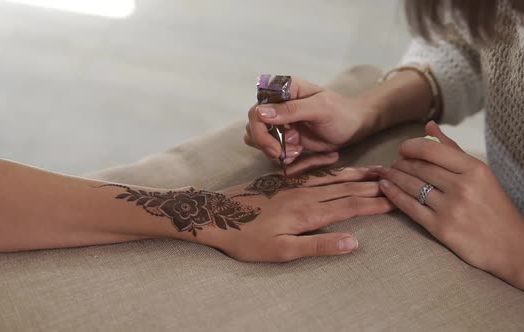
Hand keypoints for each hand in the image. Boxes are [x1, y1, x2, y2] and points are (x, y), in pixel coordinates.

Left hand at [183, 166, 392, 261]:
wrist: (214, 215)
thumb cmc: (246, 239)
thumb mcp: (281, 251)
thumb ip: (317, 246)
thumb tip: (353, 243)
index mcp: (307, 212)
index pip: (349, 207)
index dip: (374, 204)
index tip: (396, 200)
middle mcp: (304, 194)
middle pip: (345, 189)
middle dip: (372, 187)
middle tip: (397, 179)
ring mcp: (293, 185)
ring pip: (332, 177)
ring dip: (356, 174)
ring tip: (376, 170)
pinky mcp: (282, 180)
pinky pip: (311, 169)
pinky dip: (328, 164)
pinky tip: (337, 158)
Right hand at [244, 77, 374, 163]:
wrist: (353, 128)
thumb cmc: (341, 113)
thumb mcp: (320, 109)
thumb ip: (291, 110)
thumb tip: (260, 113)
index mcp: (284, 90)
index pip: (257, 107)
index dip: (259, 128)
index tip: (274, 146)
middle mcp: (276, 104)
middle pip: (253, 125)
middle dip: (265, 143)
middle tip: (281, 154)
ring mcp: (278, 122)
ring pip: (257, 139)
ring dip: (273, 150)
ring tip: (296, 151)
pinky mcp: (283, 137)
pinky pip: (270, 149)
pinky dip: (281, 155)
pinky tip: (298, 153)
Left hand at [378, 121, 523, 288]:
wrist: (511, 248)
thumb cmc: (495, 207)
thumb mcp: (481, 174)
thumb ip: (453, 150)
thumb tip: (429, 127)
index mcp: (475, 170)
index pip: (431, 150)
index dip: (410, 147)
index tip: (402, 149)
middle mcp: (462, 187)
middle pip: (419, 168)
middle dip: (400, 163)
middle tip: (393, 163)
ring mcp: (450, 209)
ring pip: (411, 186)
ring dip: (393, 177)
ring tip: (386, 173)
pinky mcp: (441, 228)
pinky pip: (409, 207)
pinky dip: (393, 195)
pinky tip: (385, 188)